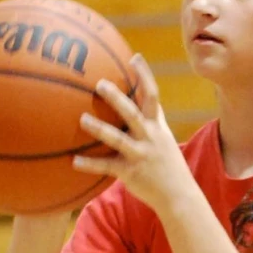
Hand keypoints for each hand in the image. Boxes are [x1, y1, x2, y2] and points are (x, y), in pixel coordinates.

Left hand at [72, 53, 196, 211]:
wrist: (179, 194)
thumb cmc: (165, 162)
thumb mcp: (162, 137)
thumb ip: (148, 121)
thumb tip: (129, 102)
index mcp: (157, 125)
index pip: (153, 95)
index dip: (145, 75)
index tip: (135, 57)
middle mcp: (150, 136)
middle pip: (133, 113)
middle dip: (117, 98)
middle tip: (100, 84)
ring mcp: (141, 154)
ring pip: (118, 139)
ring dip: (99, 129)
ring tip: (82, 119)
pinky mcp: (130, 172)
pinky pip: (107, 167)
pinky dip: (89, 164)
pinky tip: (73, 160)